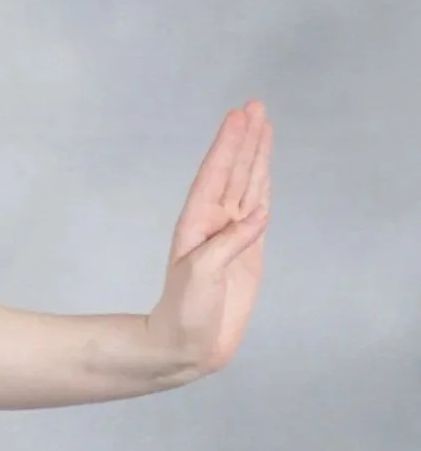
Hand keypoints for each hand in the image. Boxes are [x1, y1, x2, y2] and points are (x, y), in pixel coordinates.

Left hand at [146, 99, 271, 379]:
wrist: (188, 345)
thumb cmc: (185, 312)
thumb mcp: (202, 275)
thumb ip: (229, 243)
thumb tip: (258, 214)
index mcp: (197, 224)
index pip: (216, 175)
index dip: (229, 145)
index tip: (241, 115)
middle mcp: (213, 224)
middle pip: (233, 172)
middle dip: (245, 139)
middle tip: (256, 105)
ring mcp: (231, 235)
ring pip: (247, 185)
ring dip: (255, 157)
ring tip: (264, 125)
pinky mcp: (247, 252)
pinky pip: (258, 211)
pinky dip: (263, 187)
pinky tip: (266, 170)